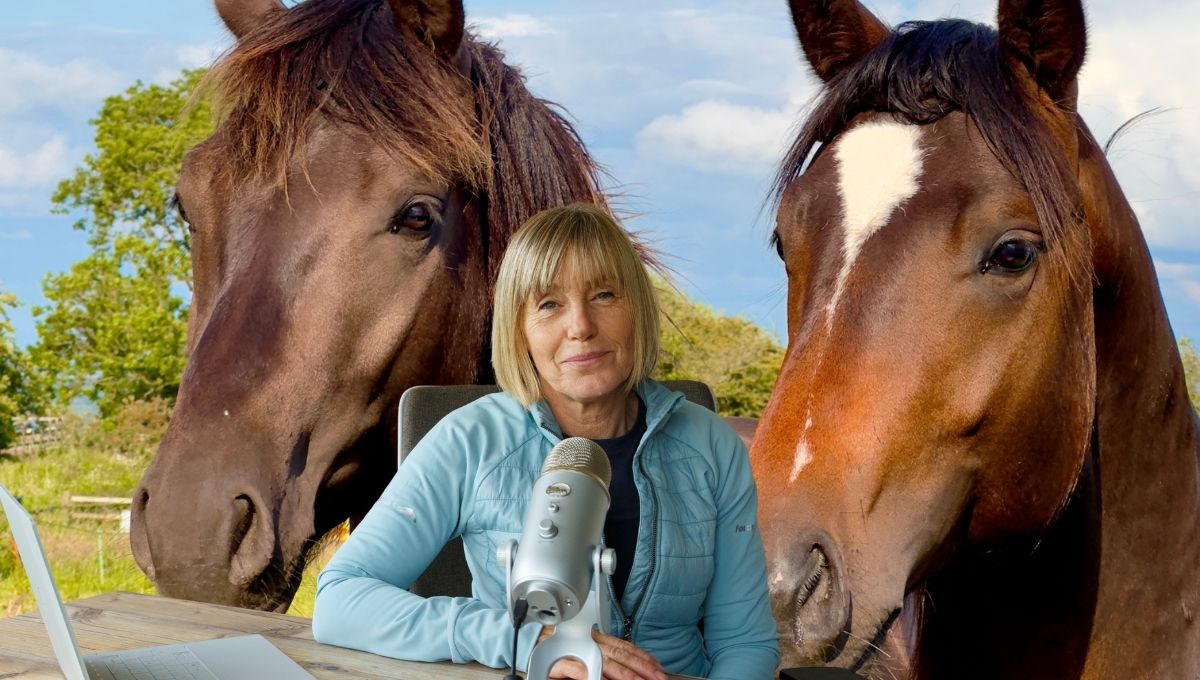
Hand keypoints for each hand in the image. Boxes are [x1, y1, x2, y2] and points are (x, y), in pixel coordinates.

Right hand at [541, 628, 668, 679]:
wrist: (534, 651)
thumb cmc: (563, 656)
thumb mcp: (590, 657)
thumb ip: (608, 663)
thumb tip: (635, 671)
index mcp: (599, 640)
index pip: (626, 648)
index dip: (644, 659)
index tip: (659, 670)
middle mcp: (589, 642)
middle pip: (621, 655)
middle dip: (641, 668)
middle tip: (657, 679)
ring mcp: (576, 651)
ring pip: (605, 662)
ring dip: (624, 674)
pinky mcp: (561, 663)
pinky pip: (581, 669)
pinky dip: (594, 676)